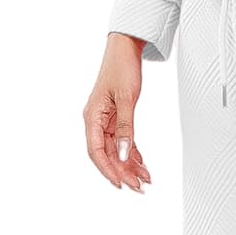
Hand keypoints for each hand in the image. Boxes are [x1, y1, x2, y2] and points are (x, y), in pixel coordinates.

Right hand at [84, 33, 152, 192]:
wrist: (125, 48)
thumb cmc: (121, 67)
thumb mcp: (126, 99)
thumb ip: (126, 128)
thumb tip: (124, 153)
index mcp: (92, 117)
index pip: (96, 151)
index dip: (107, 169)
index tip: (120, 183)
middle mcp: (96, 121)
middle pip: (107, 154)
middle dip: (122, 171)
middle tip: (138, 186)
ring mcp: (106, 120)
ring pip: (116, 150)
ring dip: (129, 165)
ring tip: (144, 179)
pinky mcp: (116, 117)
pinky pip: (123, 141)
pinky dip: (132, 152)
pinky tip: (142, 164)